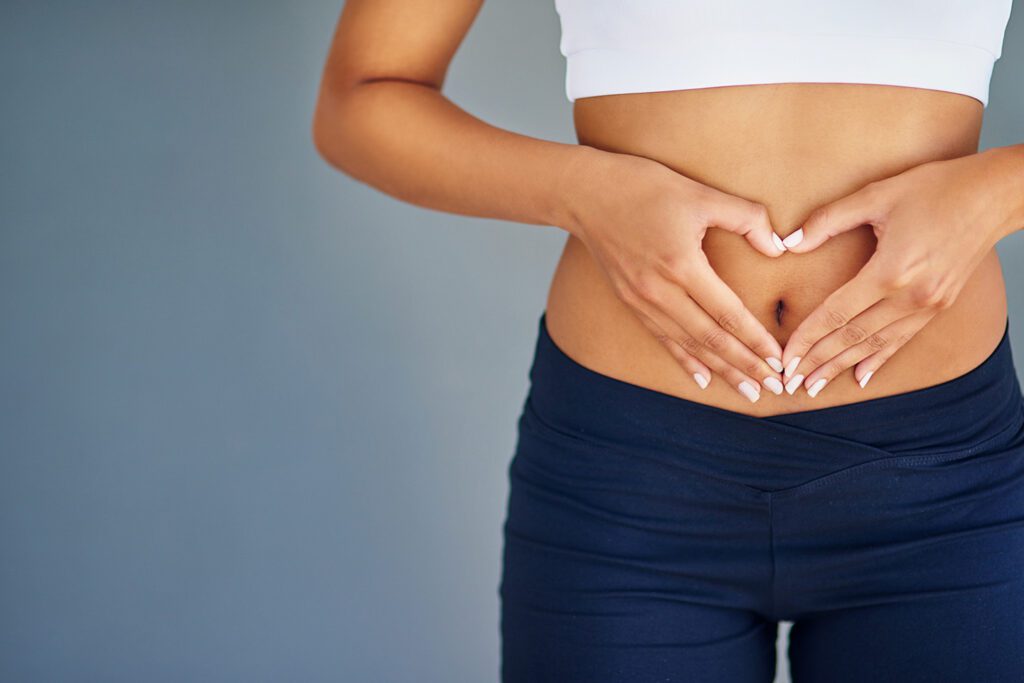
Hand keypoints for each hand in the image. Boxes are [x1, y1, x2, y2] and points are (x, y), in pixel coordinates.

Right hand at [560, 146, 787, 401]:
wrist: (585, 193)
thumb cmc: (644, 186)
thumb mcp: (701, 193)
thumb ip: (746, 218)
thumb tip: (777, 246)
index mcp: (681, 265)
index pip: (727, 313)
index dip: (755, 339)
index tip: (779, 359)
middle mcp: (660, 291)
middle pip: (711, 339)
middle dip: (745, 365)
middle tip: (775, 387)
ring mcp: (642, 300)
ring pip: (689, 345)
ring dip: (721, 370)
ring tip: (748, 390)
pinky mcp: (630, 302)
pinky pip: (663, 338)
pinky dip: (686, 360)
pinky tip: (704, 378)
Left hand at [779, 149, 1019, 396]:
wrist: (997, 195)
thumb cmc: (936, 188)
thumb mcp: (876, 194)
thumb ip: (828, 220)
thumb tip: (788, 242)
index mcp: (890, 271)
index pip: (836, 314)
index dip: (807, 338)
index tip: (785, 357)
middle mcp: (910, 296)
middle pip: (853, 337)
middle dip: (819, 361)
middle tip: (791, 382)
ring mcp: (928, 305)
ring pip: (876, 344)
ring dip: (842, 365)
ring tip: (816, 384)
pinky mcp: (940, 306)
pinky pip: (902, 339)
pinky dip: (879, 359)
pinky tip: (861, 376)